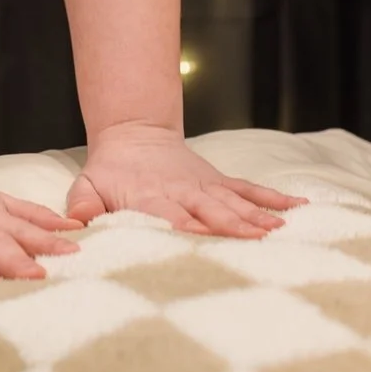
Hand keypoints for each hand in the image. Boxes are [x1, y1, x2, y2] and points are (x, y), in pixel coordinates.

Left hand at [66, 123, 308, 238]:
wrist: (133, 132)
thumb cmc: (109, 170)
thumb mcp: (87, 185)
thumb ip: (82, 204)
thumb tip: (74, 224)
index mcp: (151, 197)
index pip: (172, 216)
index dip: (189, 227)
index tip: (207, 238)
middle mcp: (183, 192)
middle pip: (210, 210)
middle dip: (232, 224)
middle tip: (256, 238)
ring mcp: (204, 186)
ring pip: (233, 201)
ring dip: (256, 214)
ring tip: (280, 228)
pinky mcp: (218, 181)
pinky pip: (247, 189)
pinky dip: (271, 197)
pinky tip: (296, 207)